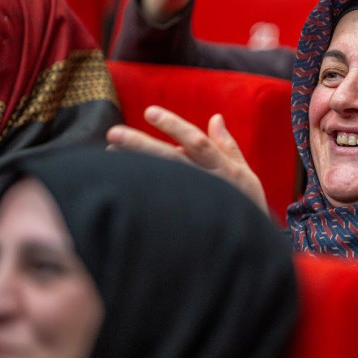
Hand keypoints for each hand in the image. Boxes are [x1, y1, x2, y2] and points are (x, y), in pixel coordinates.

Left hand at [106, 106, 268, 215]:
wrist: (248, 245)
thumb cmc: (247, 205)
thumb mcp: (243, 173)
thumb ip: (227, 145)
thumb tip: (216, 118)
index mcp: (222, 168)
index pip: (196, 142)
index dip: (174, 126)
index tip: (150, 112)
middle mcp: (207, 183)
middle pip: (171, 160)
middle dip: (142, 145)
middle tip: (114, 132)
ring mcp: (193, 202)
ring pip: (161, 179)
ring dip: (135, 164)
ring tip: (109, 151)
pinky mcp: (182, 219)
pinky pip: (157, 204)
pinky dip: (138, 189)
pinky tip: (119, 179)